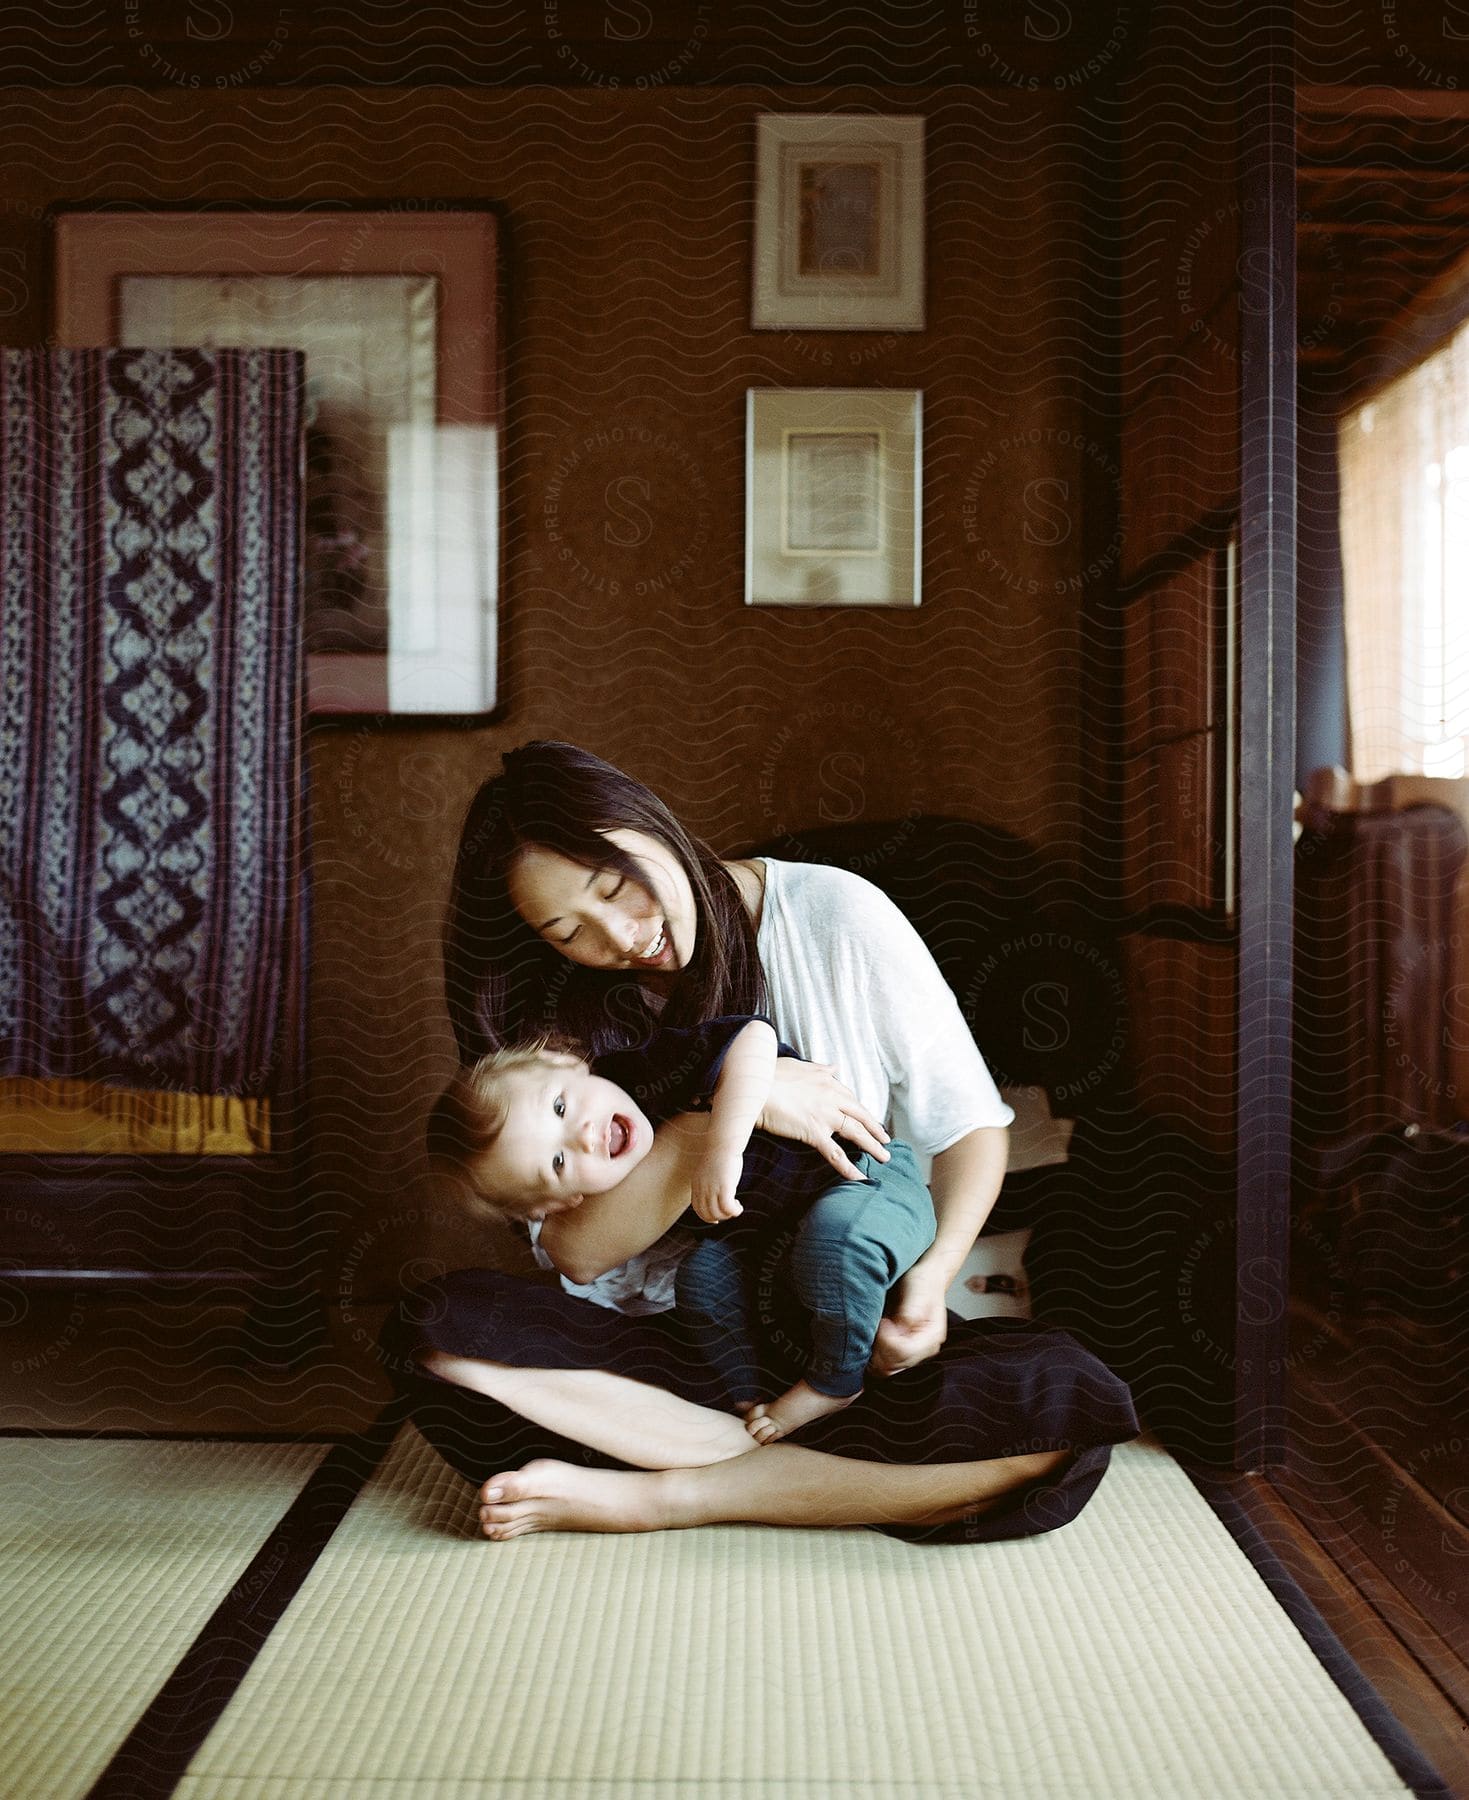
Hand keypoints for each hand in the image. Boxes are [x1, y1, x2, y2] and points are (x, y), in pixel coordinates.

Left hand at [690, 1147, 744, 1222]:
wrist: (723, 1142)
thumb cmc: (720, 1153)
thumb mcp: (709, 1169)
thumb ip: (709, 1180)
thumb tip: (717, 1188)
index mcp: (697, 1185)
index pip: (698, 1208)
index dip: (707, 1217)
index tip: (716, 1219)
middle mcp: (702, 1189)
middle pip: (708, 1214)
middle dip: (720, 1217)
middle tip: (730, 1211)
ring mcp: (712, 1189)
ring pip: (718, 1213)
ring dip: (728, 1215)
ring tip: (736, 1208)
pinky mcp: (724, 1187)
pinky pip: (728, 1208)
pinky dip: (734, 1211)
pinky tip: (739, 1208)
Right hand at [757, 1059, 889, 1181]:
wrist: (753, 1087)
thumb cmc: (769, 1074)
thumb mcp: (798, 1065)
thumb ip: (819, 1069)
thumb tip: (834, 1066)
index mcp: (827, 1080)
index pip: (850, 1097)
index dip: (860, 1111)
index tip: (867, 1119)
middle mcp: (831, 1097)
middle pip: (861, 1115)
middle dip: (876, 1129)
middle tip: (886, 1141)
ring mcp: (824, 1115)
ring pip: (856, 1133)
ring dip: (873, 1146)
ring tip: (884, 1158)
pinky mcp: (814, 1131)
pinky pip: (835, 1153)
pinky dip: (849, 1168)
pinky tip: (860, 1178)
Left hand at [869, 1267, 949, 1375]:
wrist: (925, 1278)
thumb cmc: (922, 1282)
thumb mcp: (917, 1292)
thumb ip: (910, 1312)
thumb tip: (900, 1329)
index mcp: (931, 1337)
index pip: (903, 1352)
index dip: (886, 1340)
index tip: (883, 1322)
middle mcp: (923, 1351)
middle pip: (894, 1366)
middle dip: (879, 1349)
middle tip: (875, 1327)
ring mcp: (913, 1354)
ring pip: (887, 1369)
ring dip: (875, 1354)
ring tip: (874, 1331)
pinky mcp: (902, 1353)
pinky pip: (885, 1364)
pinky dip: (875, 1355)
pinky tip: (872, 1338)